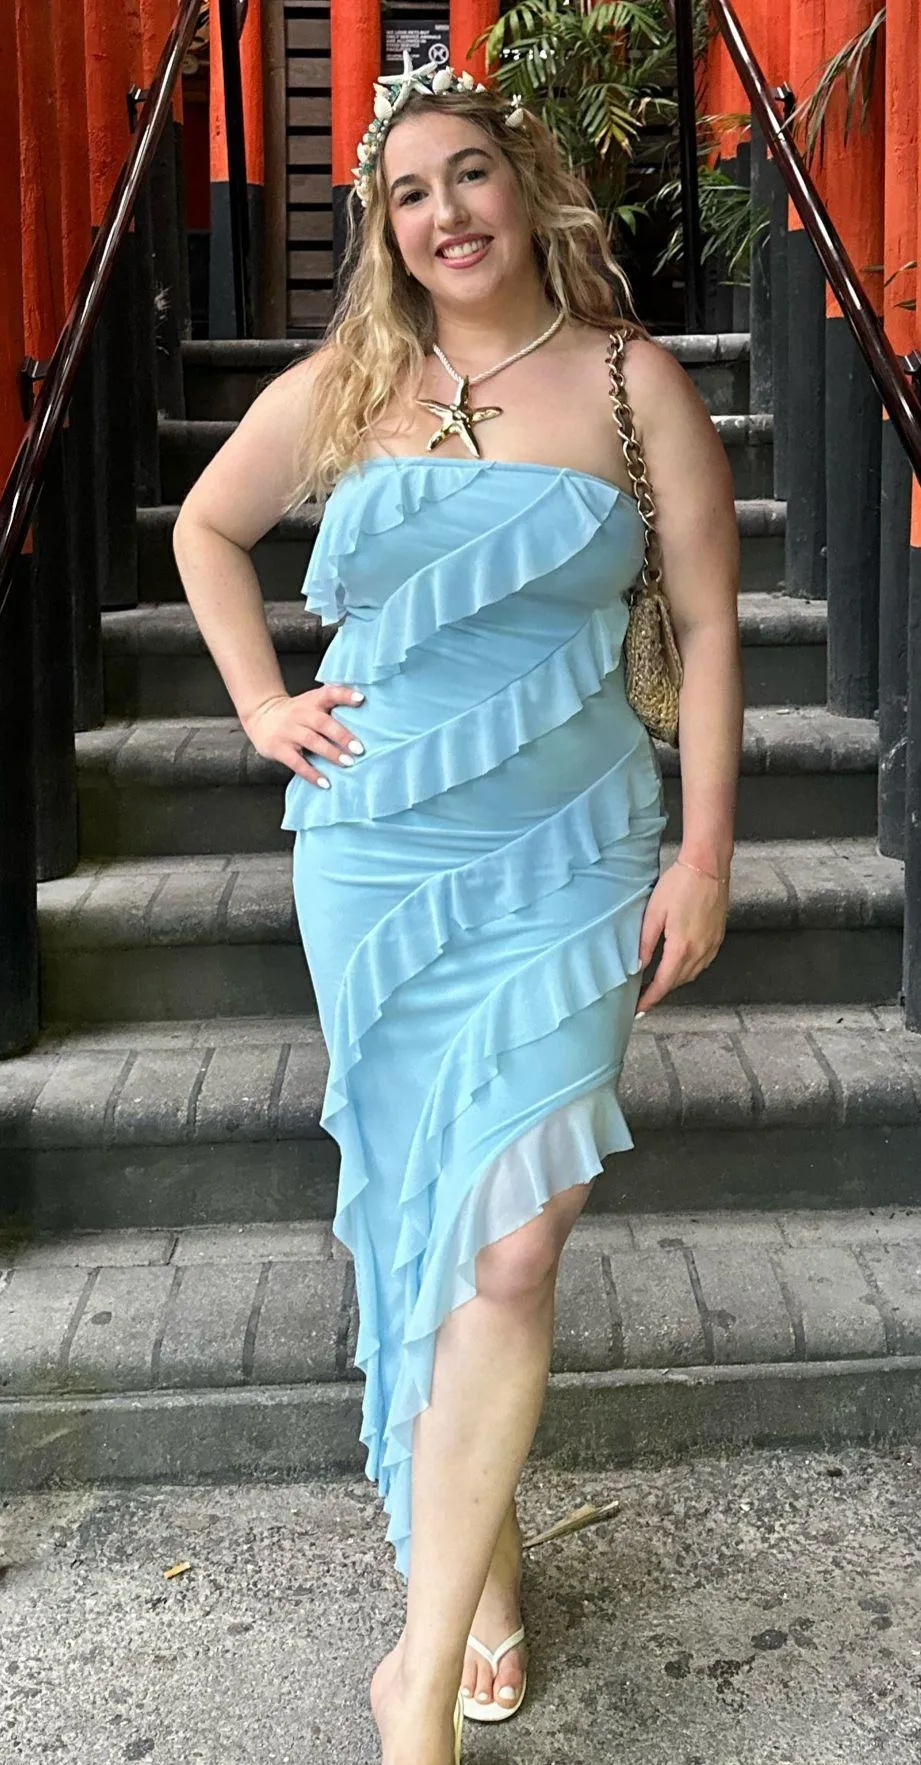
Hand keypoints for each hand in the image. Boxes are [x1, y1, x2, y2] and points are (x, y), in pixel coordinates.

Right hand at [242, 683, 365, 787]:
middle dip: (342, 735)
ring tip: (348, 763)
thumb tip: (364, 704)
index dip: (345, 695)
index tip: (362, 699)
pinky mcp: (279, 748)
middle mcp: (300, 714)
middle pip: (323, 723)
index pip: (329, 693)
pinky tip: (325, 782)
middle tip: (359, 749)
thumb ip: (332, 702)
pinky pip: (296, 762)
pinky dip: (311, 773)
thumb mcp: (311, 701)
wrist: (261, 716)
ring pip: (312, 741)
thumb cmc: (296, 713)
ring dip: (331, 753)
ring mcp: (288, 731)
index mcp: (312, 701)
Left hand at [635, 858, 728, 1013]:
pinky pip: (702, 963)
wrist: (708, 866)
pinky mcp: (718, 938)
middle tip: (643, 995)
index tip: (638, 1009)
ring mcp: (712, 946)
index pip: (664, 984)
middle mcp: (701, 951)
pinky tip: (677, 964)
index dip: (650, 998)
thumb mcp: (654, 913)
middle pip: (678, 982)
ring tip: (657, 982)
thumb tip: (636, 966)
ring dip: (674, 981)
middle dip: (661, 991)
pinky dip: (688, 969)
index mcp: (682, 948)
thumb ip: (645, 943)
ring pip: (692, 974)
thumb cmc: (679, 884)